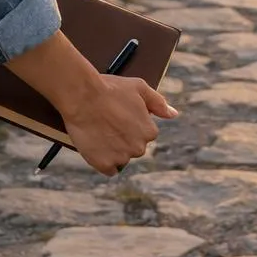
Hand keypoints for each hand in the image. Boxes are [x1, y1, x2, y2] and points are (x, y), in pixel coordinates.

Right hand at [61, 74, 177, 175]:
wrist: (82, 96)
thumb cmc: (110, 89)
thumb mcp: (139, 88)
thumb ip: (159, 103)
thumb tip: (173, 114)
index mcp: (149, 132)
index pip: (144, 134)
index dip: (131, 125)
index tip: (119, 116)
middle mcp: (138, 148)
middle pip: (133, 148)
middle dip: (123, 138)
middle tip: (108, 123)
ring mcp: (121, 157)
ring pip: (121, 158)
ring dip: (113, 150)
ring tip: (100, 132)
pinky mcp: (103, 164)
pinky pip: (108, 169)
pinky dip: (103, 161)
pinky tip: (97, 147)